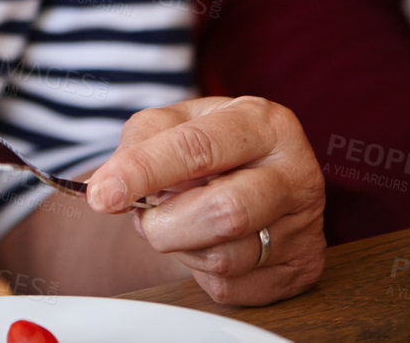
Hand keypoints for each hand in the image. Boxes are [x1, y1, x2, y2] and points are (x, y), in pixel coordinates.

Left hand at [87, 96, 325, 304]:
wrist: (255, 174)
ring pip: (225, 257)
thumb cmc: (209, 145)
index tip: (102, 194)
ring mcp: (307, 225)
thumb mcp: (174, 122)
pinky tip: (206, 243)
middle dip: (166, 223)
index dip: (144, 172)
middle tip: (144, 218)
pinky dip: (201, 271)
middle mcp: (296, 172)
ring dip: (180, 247)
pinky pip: (233, 287)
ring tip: (178, 224)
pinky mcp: (303, 267)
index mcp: (263, 123)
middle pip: (225, 212)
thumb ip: (138, 145)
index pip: (198, 149)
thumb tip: (104, 188)